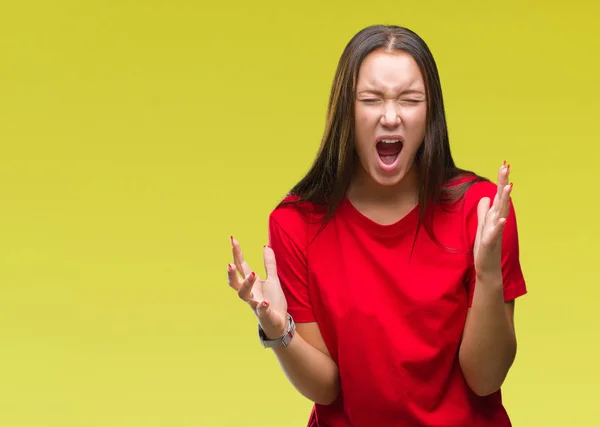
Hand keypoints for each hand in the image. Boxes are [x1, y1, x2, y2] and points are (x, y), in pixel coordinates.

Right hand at [227, 237, 288, 338]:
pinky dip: (262, 306)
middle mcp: (249, 293)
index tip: (233, 238)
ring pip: (244, 295)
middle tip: (230, 263)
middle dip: (231, 273)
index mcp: (251, 283)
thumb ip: (269, 264)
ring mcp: (255, 303)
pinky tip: (264, 302)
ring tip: (253, 274)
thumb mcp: (272, 279)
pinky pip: (261, 310)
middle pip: (235, 282)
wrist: (280, 322)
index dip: (237, 253)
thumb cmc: (273, 301)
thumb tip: (266, 246)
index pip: (241, 266)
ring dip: (247, 284)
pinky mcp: (264, 314)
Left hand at [473, 162, 512, 279]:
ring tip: (508, 186)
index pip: (499, 196)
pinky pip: (495, 233)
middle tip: (506, 167)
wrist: (487, 267)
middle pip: (502, 200)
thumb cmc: (486, 247)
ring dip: (505, 200)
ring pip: (501, 213)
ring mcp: (495, 232)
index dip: (501, 181)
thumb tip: (486, 198)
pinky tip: (502, 218)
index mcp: (495, 216)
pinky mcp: (490, 243)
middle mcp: (498, 221)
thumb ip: (484, 212)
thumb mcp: (483, 226)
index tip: (504, 165)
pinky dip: (498, 226)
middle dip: (504, 183)